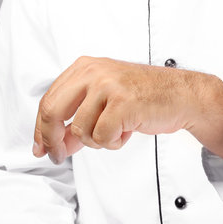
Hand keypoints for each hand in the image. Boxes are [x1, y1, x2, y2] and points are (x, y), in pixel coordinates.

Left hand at [32, 56, 222, 167]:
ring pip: (81, 130)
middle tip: (59, 156)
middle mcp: (92, 72)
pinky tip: (127, 130)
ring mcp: (107, 86)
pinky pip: (102, 137)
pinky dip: (113, 142)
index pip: (48, 101)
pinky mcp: (122, 103)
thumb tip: (54, 144)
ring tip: (116, 130)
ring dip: (97, 141)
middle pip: (52, 112)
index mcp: (84, 68)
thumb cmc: (143, 98)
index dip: (41, 129)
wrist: (182, 95)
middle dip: (53, 140)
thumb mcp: (103, 101)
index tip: (40, 148)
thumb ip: (76, 119)